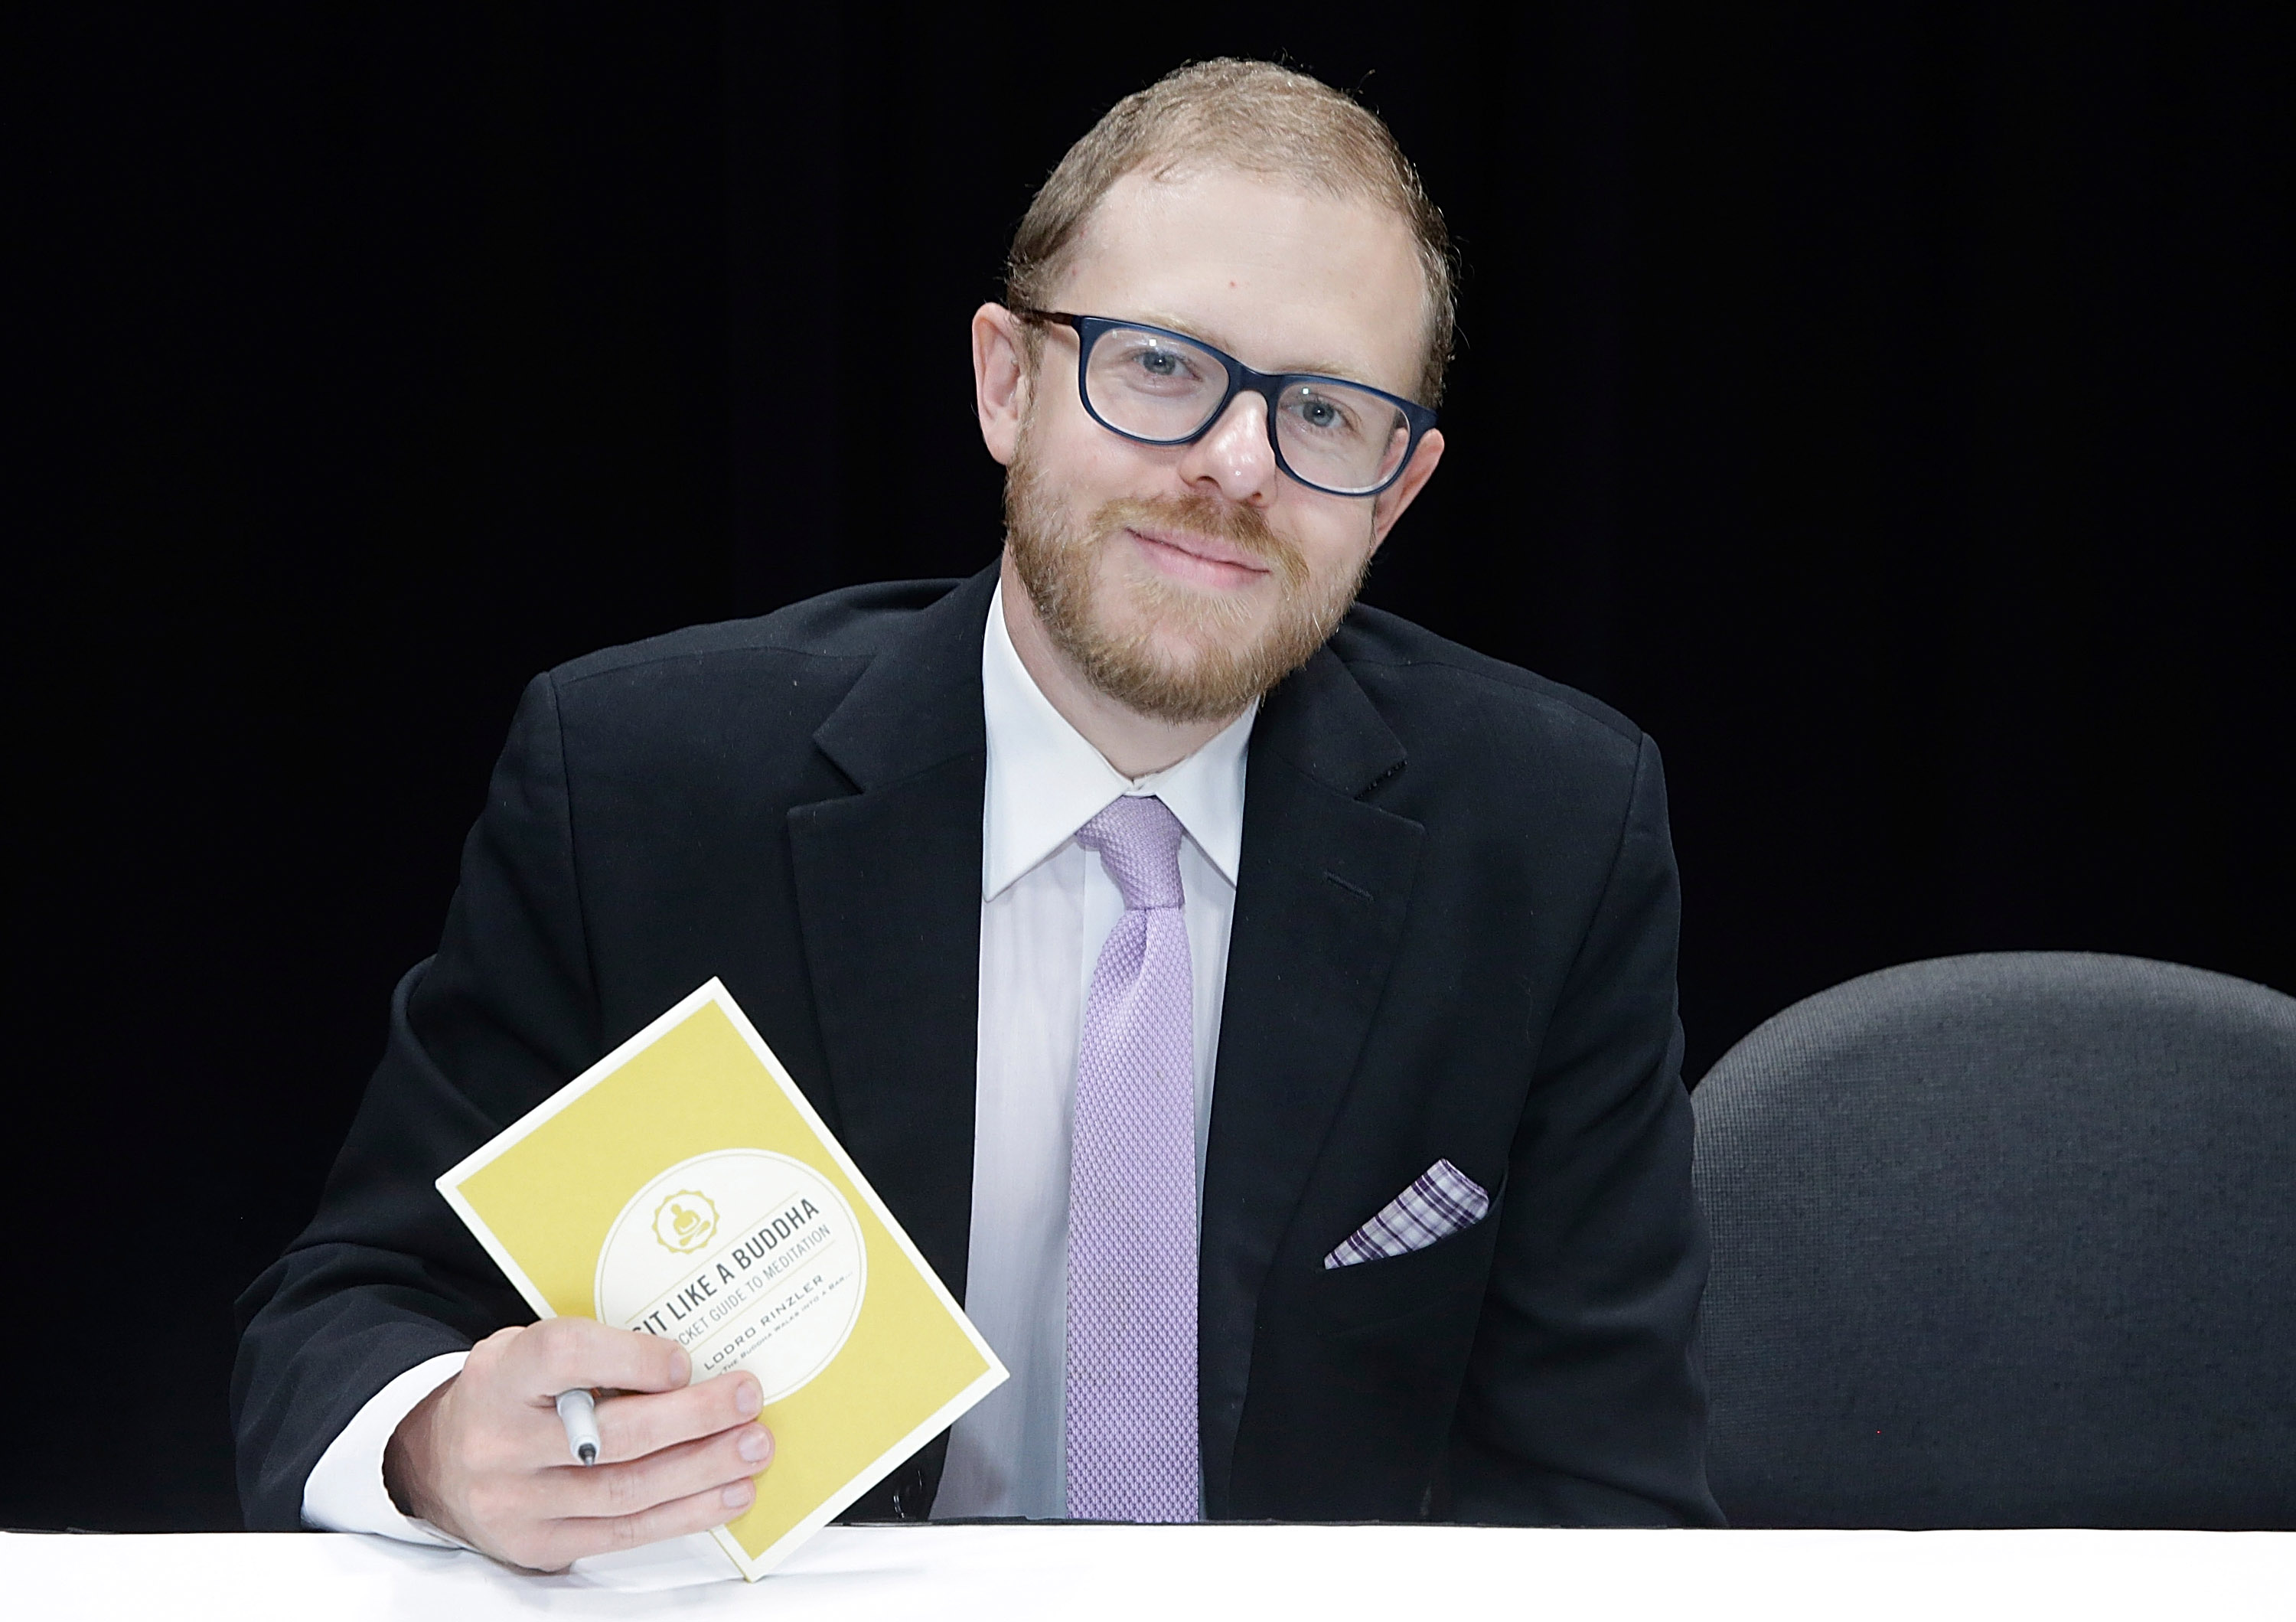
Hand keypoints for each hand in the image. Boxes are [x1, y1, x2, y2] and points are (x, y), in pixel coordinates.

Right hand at [383, 1317, 773, 1570]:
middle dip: (692, 1418)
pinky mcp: (539, 1545)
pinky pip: (624, 1534)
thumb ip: (592, 1351)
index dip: (630, 1358)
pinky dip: (684, 1513)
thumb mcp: (529, 1348)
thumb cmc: (508, 1393)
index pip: (565, 1357)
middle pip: (610, 1436)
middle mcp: (502, 1443)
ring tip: (753, 1447)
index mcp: (502, 1376)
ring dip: (702, 1469)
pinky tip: (727, 1493)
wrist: (439, 1461)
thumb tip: (689, 1361)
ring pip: (626, 1491)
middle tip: (746, 1398)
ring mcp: (518, 1502)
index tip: (683, 1361)